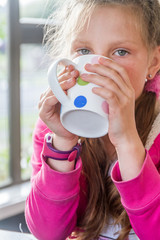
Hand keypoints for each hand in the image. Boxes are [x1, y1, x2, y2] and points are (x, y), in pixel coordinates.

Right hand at [39, 65, 78, 141]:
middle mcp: (47, 95)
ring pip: (52, 90)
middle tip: (76, 72)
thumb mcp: (77, 102)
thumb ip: (78, 92)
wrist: (68, 134)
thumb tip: (89, 79)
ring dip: (62, 85)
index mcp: (54, 91)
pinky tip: (62, 94)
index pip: (58, 78)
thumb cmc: (74, 118)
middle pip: (55, 82)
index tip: (75, 67)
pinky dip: (55, 97)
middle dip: (66, 76)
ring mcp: (43, 103)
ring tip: (72, 81)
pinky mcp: (43, 112)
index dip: (66, 72)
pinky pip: (48, 102)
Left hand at [81, 57, 144, 179]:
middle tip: (87, 66)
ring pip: (110, 82)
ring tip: (84, 76)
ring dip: (96, 77)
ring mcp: (125, 100)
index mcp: (128, 90)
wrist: (125, 137)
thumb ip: (110, 96)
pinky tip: (92, 89)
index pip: (120, 70)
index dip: (109, 63)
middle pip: (114, 73)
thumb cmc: (118, 122)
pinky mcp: (119, 108)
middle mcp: (128, 92)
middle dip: (100, 67)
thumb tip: (96, 89)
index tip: (98, 59)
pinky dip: (100, 90)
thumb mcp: (117, 105)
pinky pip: (109, 95)